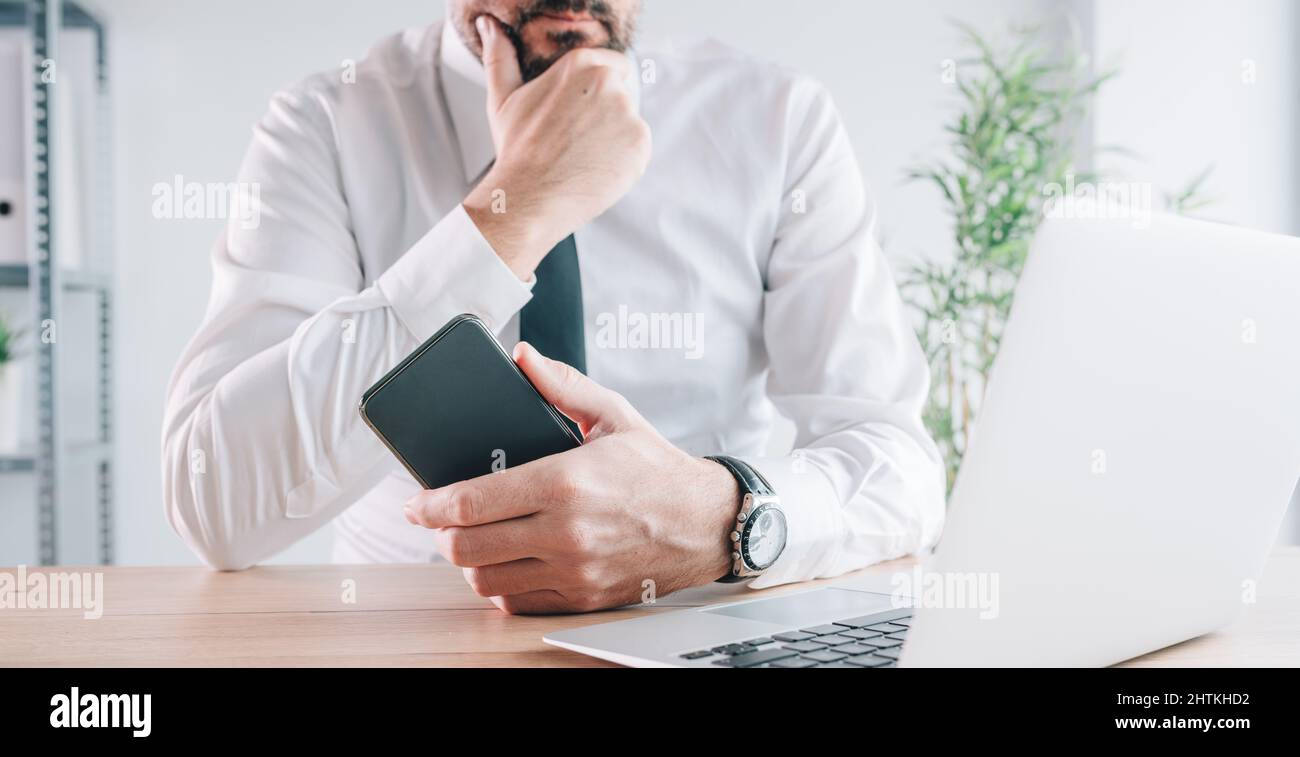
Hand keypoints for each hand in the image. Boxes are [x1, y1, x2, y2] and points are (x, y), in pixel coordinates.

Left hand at [403, 342, 737, 613]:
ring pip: (485, 579)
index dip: (430, 505)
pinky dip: (500, 585)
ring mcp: (573, 570)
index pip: (471, 502)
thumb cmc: (658, 469)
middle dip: (441, 534)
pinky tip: (506, 564)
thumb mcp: (614, 415)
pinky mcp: (582, 597)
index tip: (416, 503)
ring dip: (468, 562)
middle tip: (442, 520)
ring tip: (474, 540)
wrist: (707, 523)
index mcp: (565, 481)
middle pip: (466, 547)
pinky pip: (517, 601)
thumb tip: (522, 358)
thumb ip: (562, 385)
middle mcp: (565, 531)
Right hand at [462, 14, 651, 279]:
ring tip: (582, 156)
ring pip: (629, 121)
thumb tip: (488, 25)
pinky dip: (623, 159)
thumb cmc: (516, 150)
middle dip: (604, 113)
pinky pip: (637, 148)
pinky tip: (595, 168)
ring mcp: (628, 114)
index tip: (579, 113)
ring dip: (614, 136)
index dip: (596, 91)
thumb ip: (500, 55)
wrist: (530, 197)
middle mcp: (609, 83)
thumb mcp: (503, 97)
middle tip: (575, 139)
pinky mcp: (640, 145)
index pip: (612, 65)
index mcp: (581, 65)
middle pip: (622, 93)